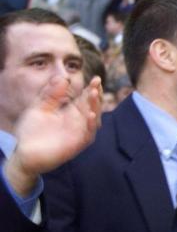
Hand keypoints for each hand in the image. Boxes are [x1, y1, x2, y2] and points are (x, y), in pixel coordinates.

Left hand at [4, 76, 100, 196]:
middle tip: (96, 83)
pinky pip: (88, 134)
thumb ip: (50, 95)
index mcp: (71, 111)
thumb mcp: (39, 108)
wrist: (24, 153)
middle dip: (96, 94)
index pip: (85, 98)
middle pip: (92, 106)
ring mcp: (79, 132)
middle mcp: (79, 121)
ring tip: (94, 94)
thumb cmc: (32, 131)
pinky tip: (91, 115)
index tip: (95, 78)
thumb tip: (62, 78)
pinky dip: (91, 125)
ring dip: (95, 106)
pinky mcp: (77, 144)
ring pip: (94, 118)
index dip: (91, 88)